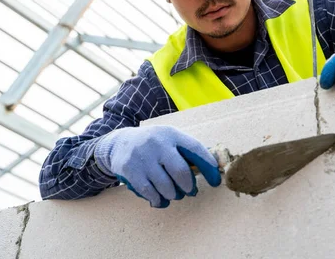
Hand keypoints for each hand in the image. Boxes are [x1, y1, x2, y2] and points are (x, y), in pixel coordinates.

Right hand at [94, 125, 220, 207]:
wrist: (119, 143)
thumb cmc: (153, 144)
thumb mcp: (168, 139)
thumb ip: (186, 151)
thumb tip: (213, 168)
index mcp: (171, 134)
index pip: (195, 149)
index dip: (209, 167)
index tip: (216, 181)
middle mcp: (157, 143)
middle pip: (181, 172)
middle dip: (189, 187)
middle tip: (190, 191)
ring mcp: (143, 157)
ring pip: (166, 187)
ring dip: (174, 195)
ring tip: (173, 194)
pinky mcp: (131, 170)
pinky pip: (151, 193)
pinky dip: (159, 200)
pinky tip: (160, 199)